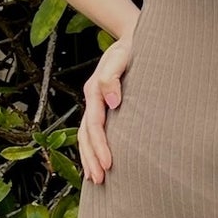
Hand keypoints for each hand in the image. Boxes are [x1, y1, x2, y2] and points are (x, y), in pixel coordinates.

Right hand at [80, 23, 138, 182]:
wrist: (132, 36)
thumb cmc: (131, 47)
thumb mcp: (122, 56)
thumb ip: (113, 77)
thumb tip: (113, 103)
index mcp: (94, 91)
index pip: (95, 126)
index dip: (100, 147)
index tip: (109, 165)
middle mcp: (92, 99)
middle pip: (85, 136)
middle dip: (91, 159)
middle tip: (100, 180)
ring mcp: (95, 104)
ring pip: (85, 136)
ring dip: (89, 158)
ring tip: (95, 179)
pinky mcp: (103, 106)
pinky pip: (92, 132)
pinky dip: (92, 149)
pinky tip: (97, 162)